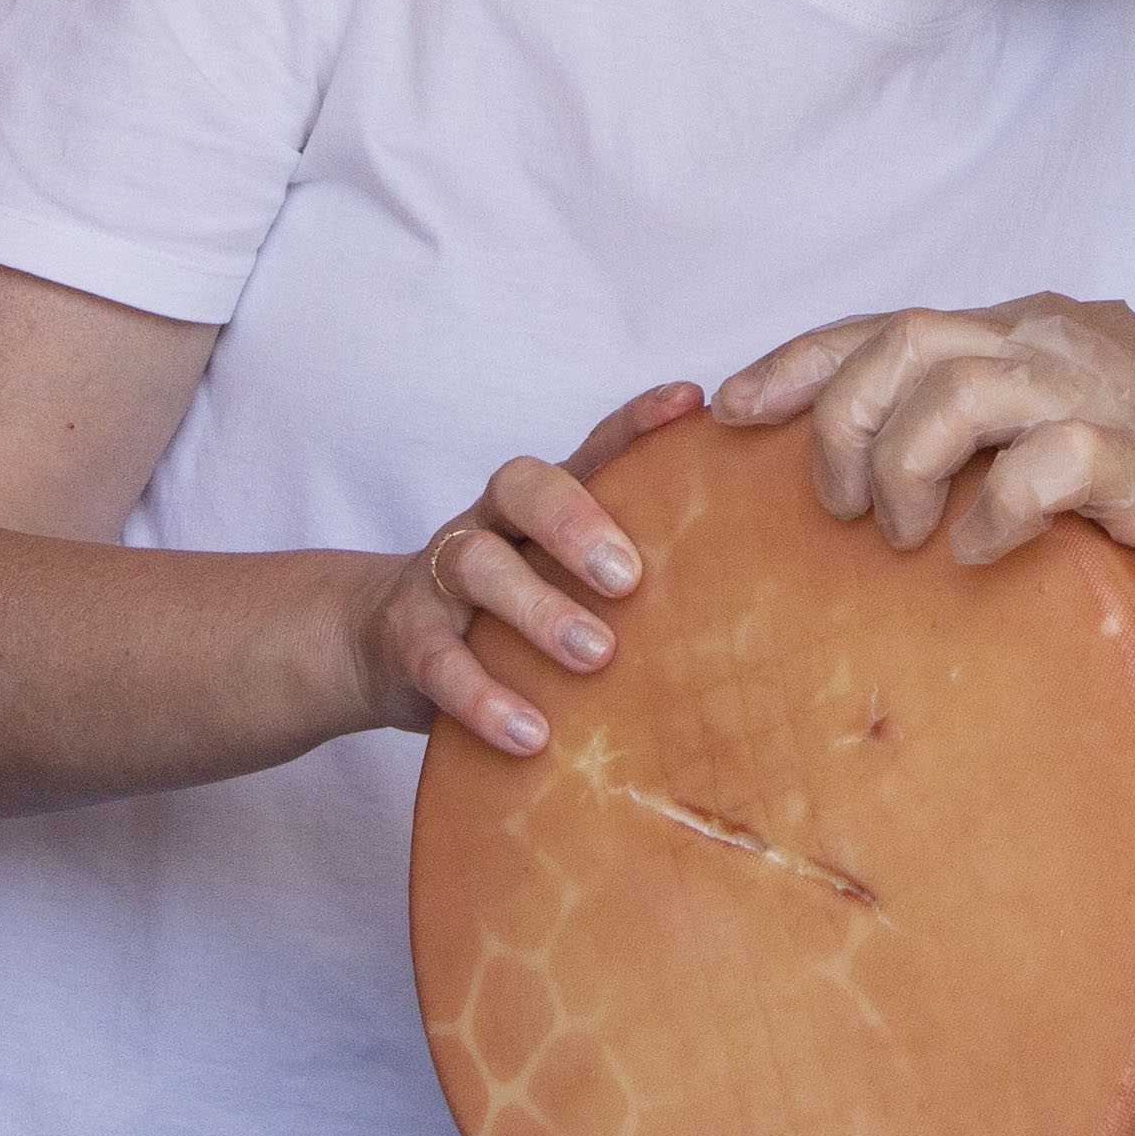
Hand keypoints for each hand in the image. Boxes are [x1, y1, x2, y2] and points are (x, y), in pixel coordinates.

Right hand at [361, 382, 700, 755]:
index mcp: (539, 505)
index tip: (689, 403)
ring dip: (539, 610)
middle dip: (575, 523)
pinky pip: (439, 660)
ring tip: (595, 655)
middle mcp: (489, 523)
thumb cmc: (508, 612)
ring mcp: (441, 577)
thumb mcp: (562, 581)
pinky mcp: (409, 639)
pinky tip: (532, 733)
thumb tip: (751, 591)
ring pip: (477, 565)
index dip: (635, 421)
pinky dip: (484, 697)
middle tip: (629, 578)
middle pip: (522, 487)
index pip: (590, 448)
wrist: (383, 646)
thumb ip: (631, 573)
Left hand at [714, 297, 1134, 589]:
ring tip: (904, 538)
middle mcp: (1057, 342)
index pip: (892, 322)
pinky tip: (986, 553)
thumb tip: (944, 483)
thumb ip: (1026, 422)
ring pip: (949, 395)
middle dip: (838, 423)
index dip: (801, 359)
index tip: (730, 407)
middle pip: (900, 346)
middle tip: (835, 506)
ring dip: (900, 469)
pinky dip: (991, 515)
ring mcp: (1099, 392)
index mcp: (1040, 329)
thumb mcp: (1105, 411)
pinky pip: (1037, 472)